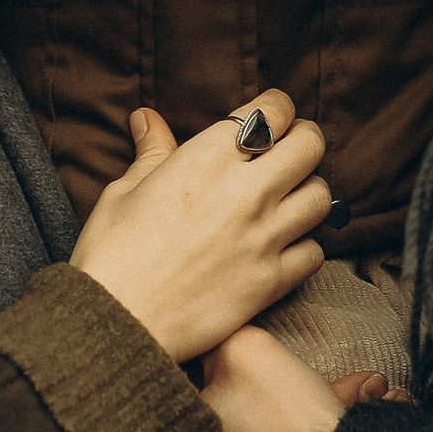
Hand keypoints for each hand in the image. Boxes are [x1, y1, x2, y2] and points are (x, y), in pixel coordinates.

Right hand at [70, 94, 332, 363]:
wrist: (115, 322)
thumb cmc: (111, 255)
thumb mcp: (124, 191)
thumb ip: (152, 152)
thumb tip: (147, 118)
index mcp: (206, 158)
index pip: (274, 111)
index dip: (277, 109)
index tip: (270, 118)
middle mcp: (245, 191)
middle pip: (311, 145)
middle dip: (303, 141)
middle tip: (288, 151)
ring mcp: (263, 237)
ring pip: (321, 197)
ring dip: (307, 191)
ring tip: (288, 199)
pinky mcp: (272, 281)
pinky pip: (315, 252)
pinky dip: (304, 246)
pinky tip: (282, 246)